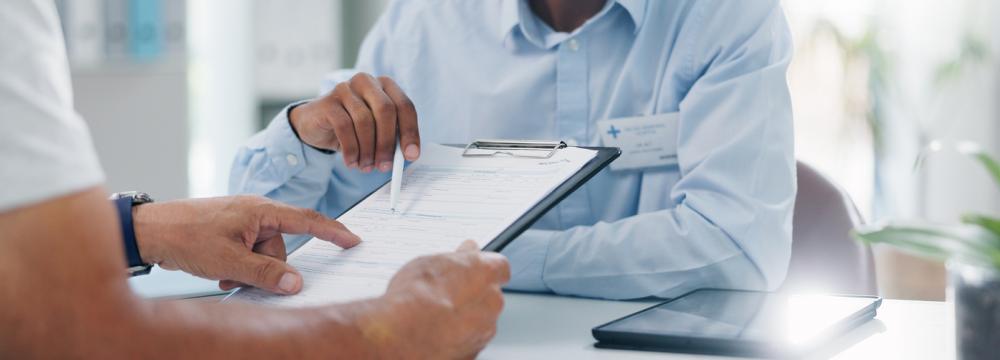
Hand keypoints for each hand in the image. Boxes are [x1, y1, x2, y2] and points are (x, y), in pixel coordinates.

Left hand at [132, 195, 360, 294]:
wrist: (150, 230)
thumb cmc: (187, 237)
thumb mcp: (230, 261)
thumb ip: (266, 273)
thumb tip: (295, 283)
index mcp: (261, 210)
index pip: (307, 219)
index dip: (333, 231)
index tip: (353, 241)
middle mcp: (255, 212)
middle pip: (281, 247)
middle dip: (266, 267)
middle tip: (240, 275)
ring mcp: (241, 221)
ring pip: (263, 254)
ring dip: (249, 269)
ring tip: (224, 274)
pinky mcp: (229, 230)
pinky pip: (248, 252)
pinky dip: (238, 266)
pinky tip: (220, 272)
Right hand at [289, 73, 419, 172]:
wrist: (316, 125)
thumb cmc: (353, 128)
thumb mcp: (376, 131)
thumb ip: (392, 137)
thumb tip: (408, 155)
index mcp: (385, 85)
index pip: (405, 106)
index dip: (410, 132)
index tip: (411, 155)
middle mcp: (366, 82)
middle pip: (386, 110)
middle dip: (387, 142)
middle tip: (386, 166)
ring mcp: (345, 89)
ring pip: (364, 121)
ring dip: (368, 150)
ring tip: (366, 166)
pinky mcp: (328, 102)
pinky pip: (344, 127)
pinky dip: (351, 149)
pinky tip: (352, 161)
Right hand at [363, 241, 509, 358]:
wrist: (404, 333)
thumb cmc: (416, 296)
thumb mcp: (431, 262)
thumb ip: (456, 257)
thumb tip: (466, 251)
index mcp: (485, 273)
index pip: (499, 266)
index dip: (483, 267)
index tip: (471, 268)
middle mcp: (492, 301)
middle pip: (489, 294)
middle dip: (472, 294)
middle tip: (446, 294)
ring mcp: (485, 330)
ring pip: (480, 320)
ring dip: (465, 318)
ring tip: (436, 316)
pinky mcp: (474, 351)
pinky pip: (469, 340)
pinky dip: (457, 337)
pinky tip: (436, 333)